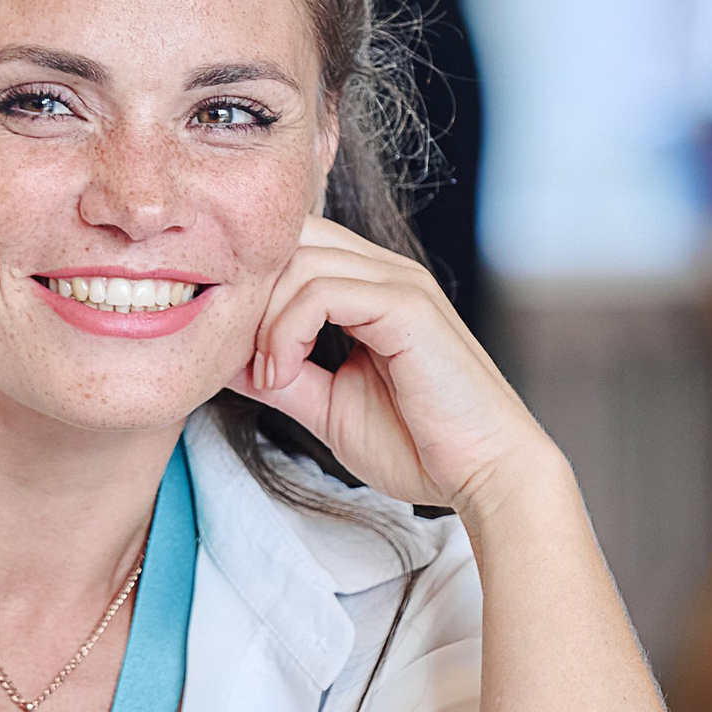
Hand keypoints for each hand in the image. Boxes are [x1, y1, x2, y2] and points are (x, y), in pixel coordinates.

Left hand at [236, 217, 559, 512]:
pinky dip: (287, 330)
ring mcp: (400, 284)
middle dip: (251, 293)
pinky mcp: (407, 306)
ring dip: (265, 321)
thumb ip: (282, 373)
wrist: (487, 474)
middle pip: (292, 237)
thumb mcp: (328, 405)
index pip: (295, 248)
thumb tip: (224, 357)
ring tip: (269, 377)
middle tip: (240, 354)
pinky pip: (323, 291)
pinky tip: (284, 373)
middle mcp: (387, 273)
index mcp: (372, 290)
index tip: (234, 353)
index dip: (251, 290)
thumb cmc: (422, 446)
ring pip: (300, 259)